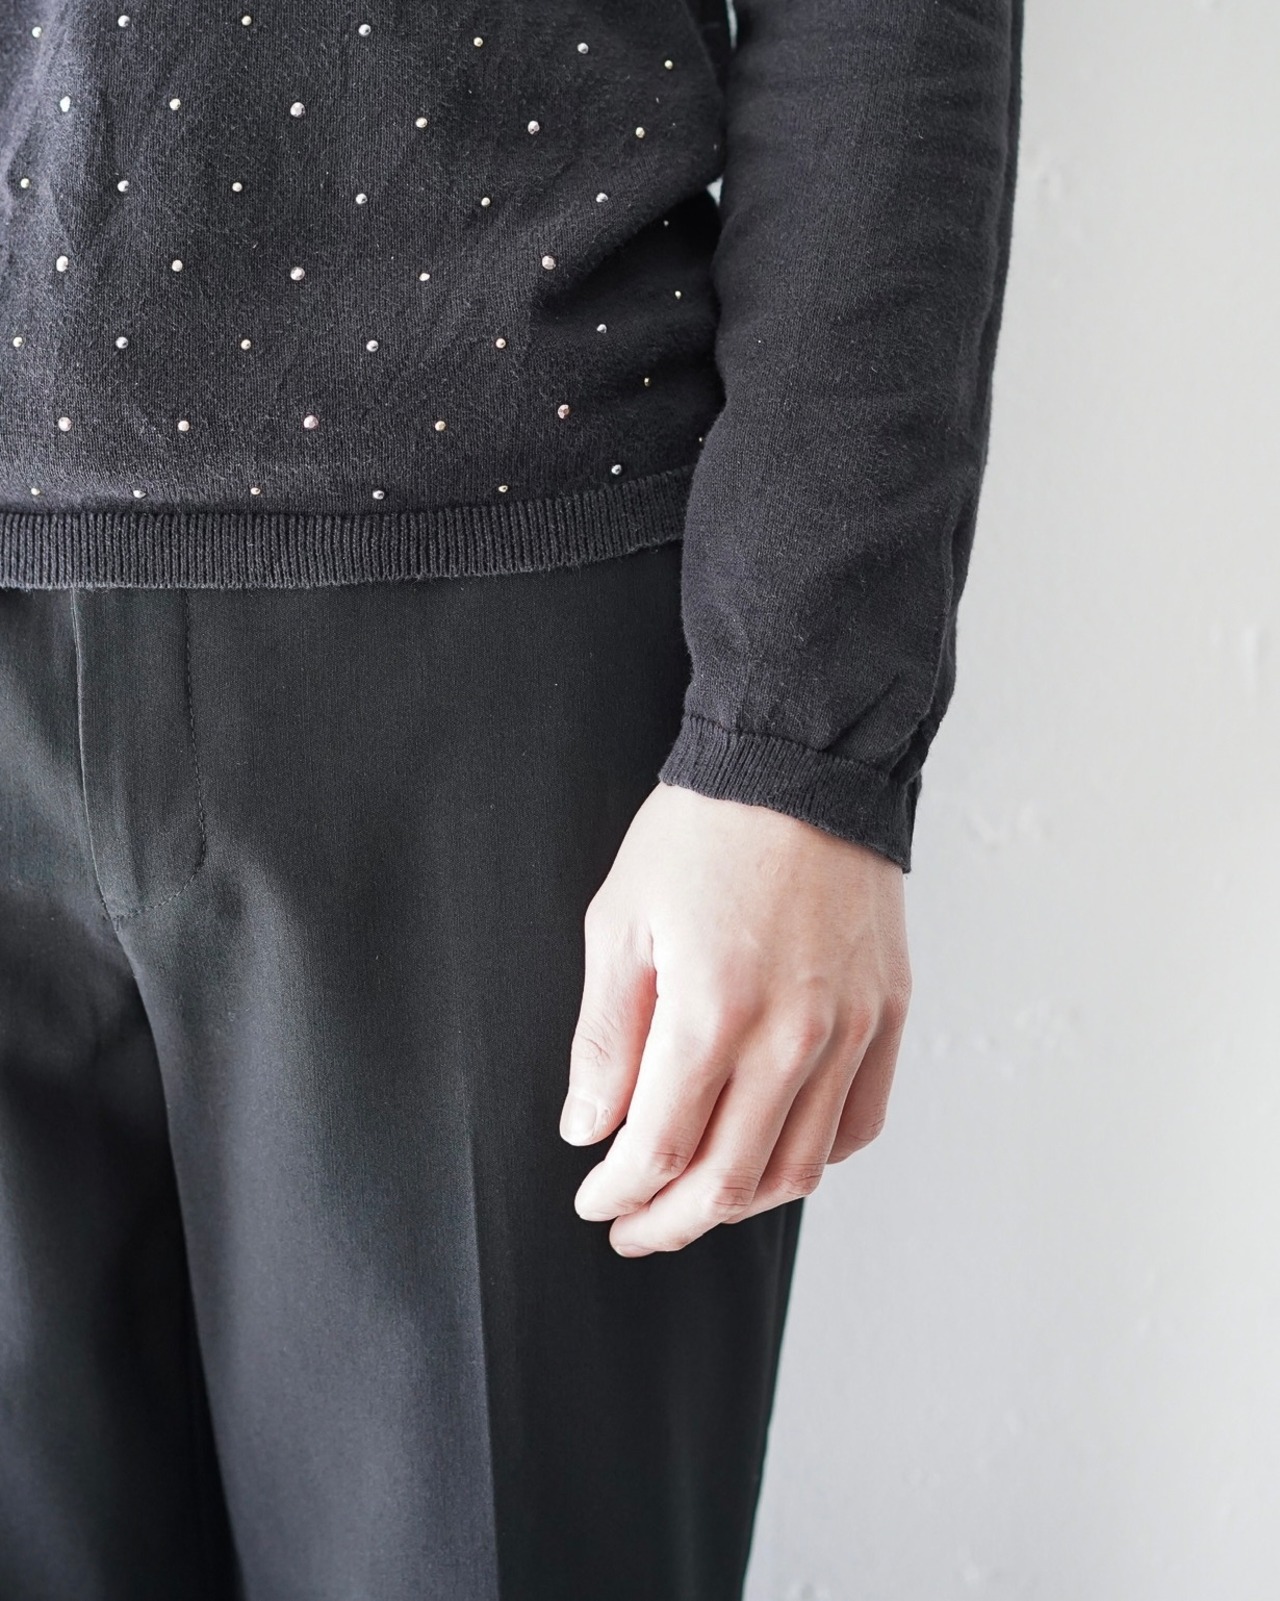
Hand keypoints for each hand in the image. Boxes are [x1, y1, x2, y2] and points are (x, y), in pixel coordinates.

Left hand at [560, 780, 911, 1254]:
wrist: (802, 764)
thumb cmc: (701, 833)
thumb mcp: (622, 922)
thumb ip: (604, 1038)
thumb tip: (589, 1128)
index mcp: (713, 1010)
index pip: (658, 1149)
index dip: (618, 1192)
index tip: (593, 1197)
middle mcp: (792, 1034)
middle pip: (728, 1180)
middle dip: (668, 1220)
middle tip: (631, 1225)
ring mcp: (850, 1028)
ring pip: (798, 1167)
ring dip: (738, 1202)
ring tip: (694, 1199)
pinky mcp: (888, 1013)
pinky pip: (858, 1122)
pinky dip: (813, 1159)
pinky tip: (772, 1152)